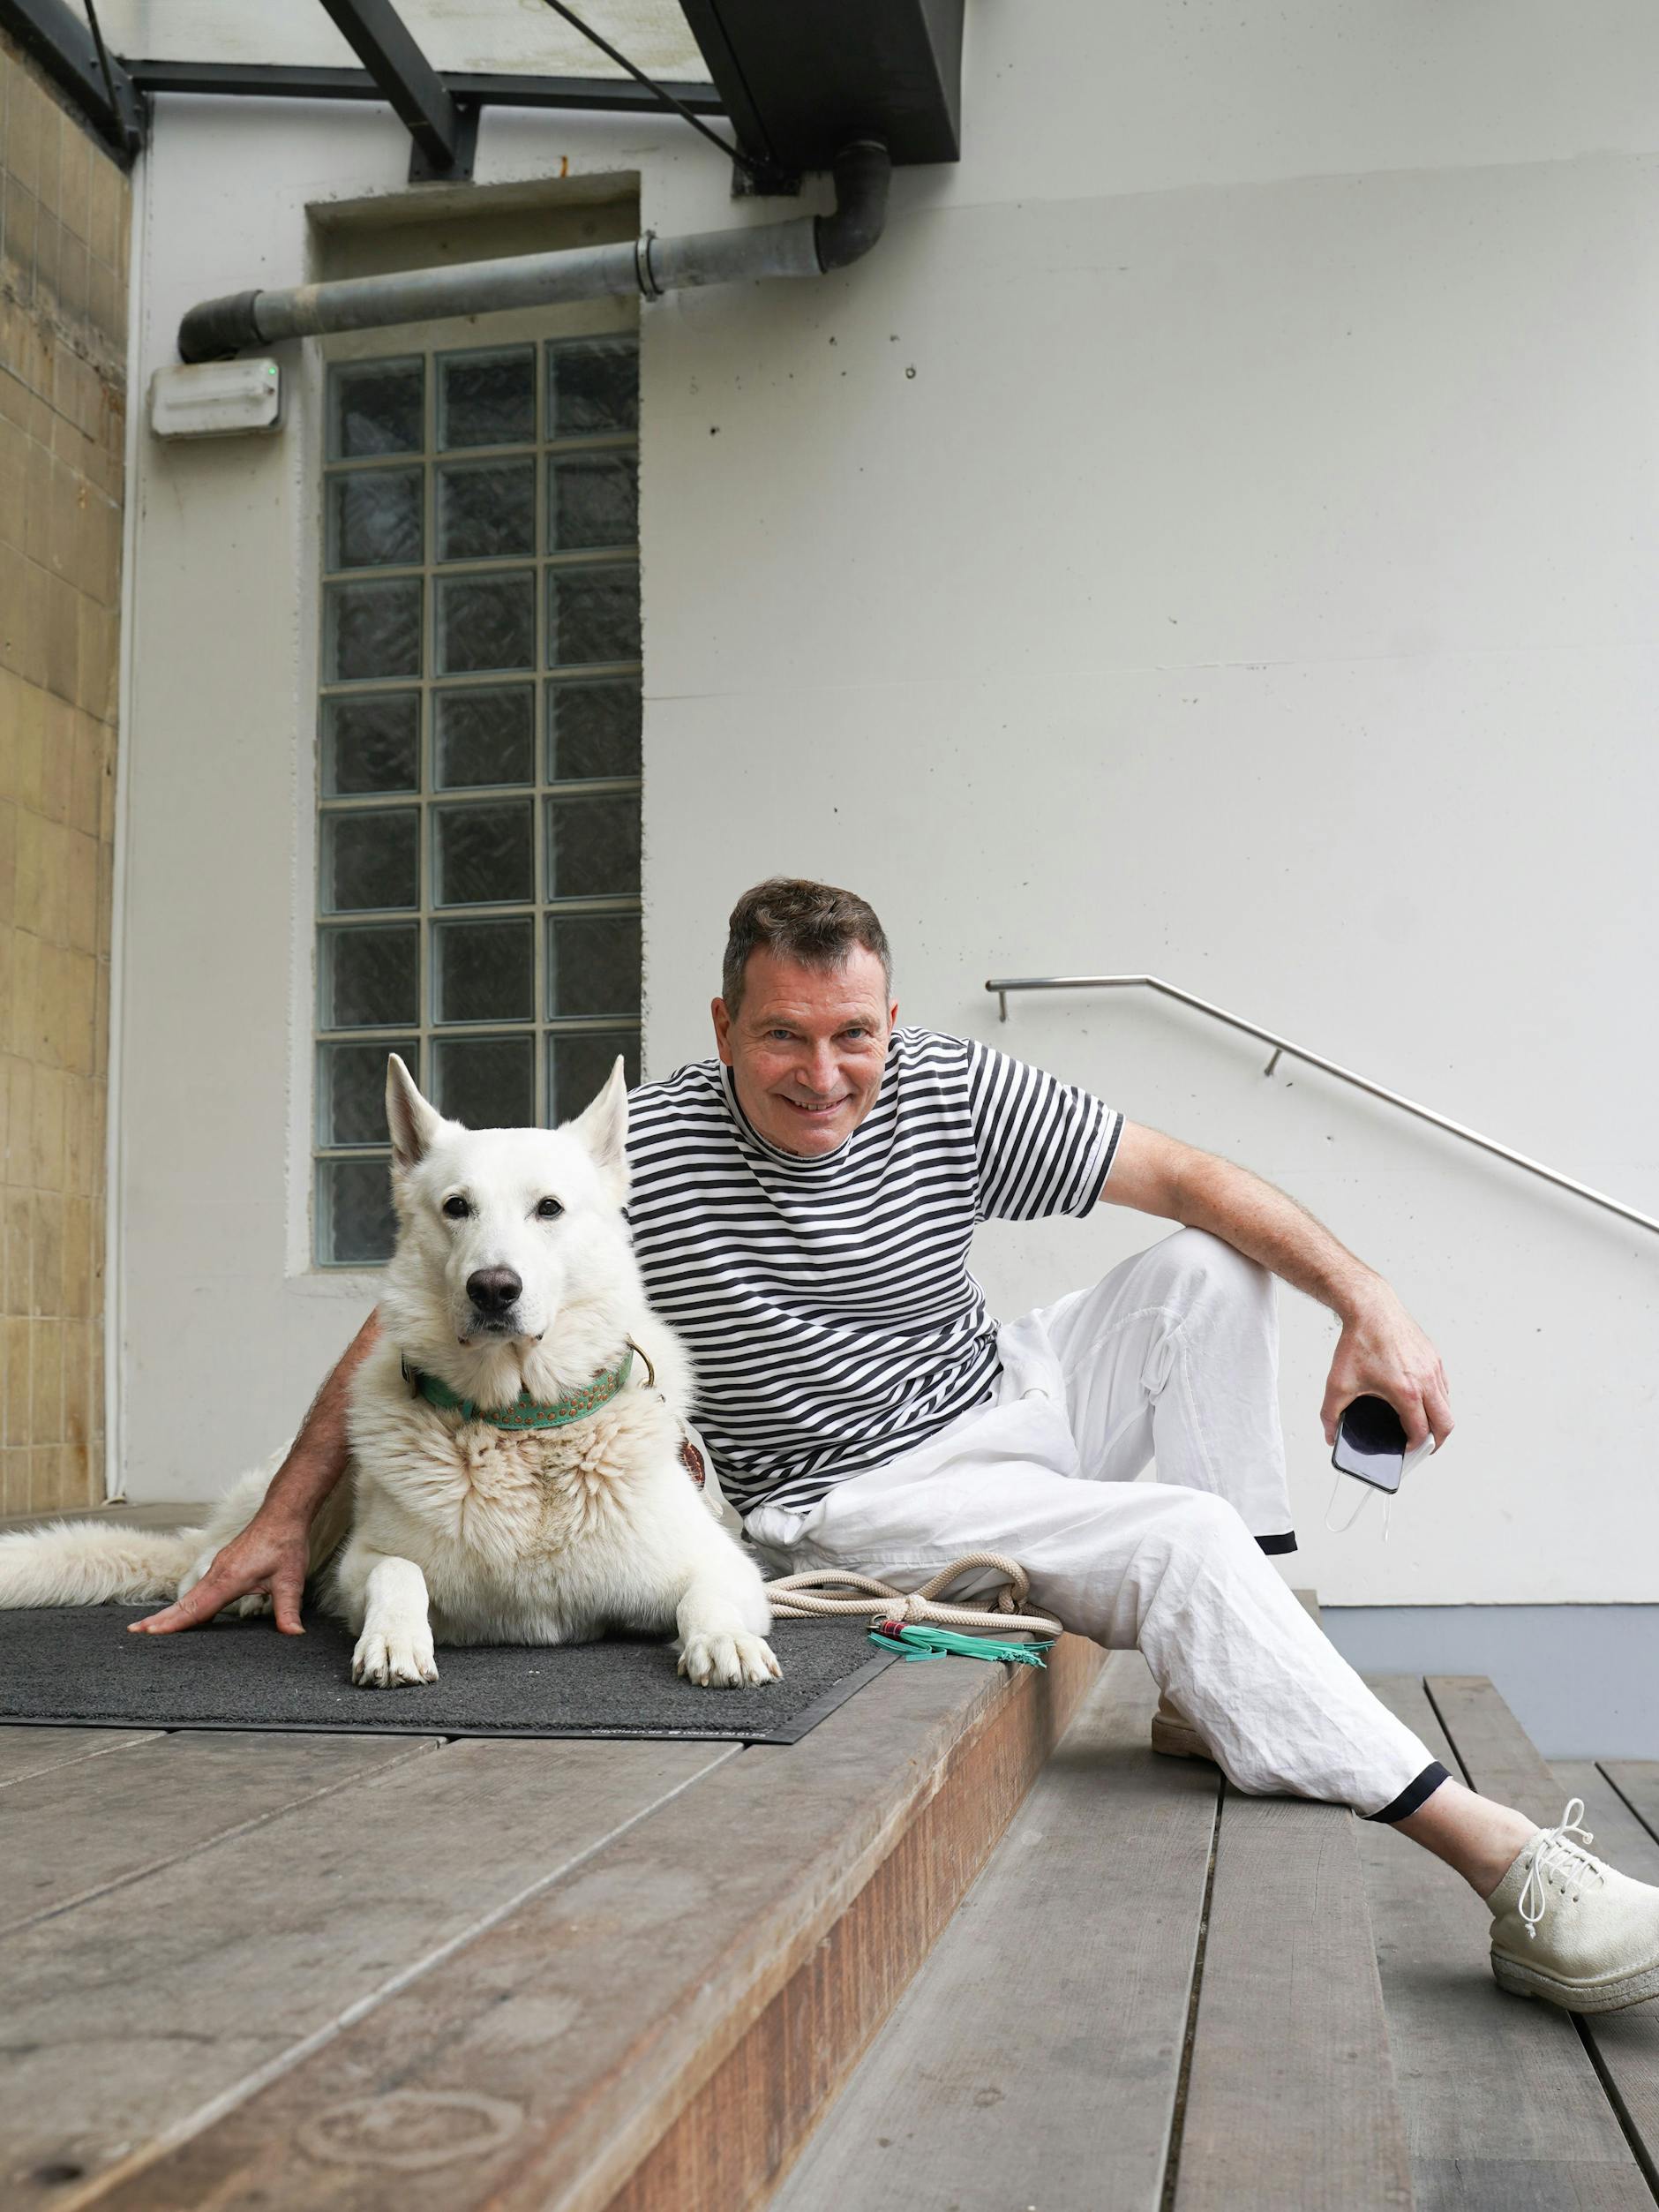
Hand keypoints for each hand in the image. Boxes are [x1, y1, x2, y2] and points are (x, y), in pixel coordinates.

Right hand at [128, 1513, 308, 1635]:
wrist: (283, 1514)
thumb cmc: (285, 1543)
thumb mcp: (291, 1579)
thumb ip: (288, 1608)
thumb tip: (294, 1633)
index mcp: (229, 1579)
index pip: (196, 1607)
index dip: (174, 1623)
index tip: (149, 1633)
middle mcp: (217, 1573)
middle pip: (184, 1602)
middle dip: (159, 1618)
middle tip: (134, 1633)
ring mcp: (218, 1568)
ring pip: (189, 1595)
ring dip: (170, 1611)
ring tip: (150, 1627)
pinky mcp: (223, 1566)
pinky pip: (198, 1588)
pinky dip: (184, 1602)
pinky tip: (183, 1611)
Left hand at [1322, 1288, 1452, 1453]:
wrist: (1370, 1307)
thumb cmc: (1358, 1341)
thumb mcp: (1337, 1383)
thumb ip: (1330, 1414)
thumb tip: (1330, 1435)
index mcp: (1406, 1391)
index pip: (1420, 1432)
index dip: (1413, 1448)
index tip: (1404, 1451)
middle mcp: (1426, 1380)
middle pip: (1445, 1424)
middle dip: (1434, 1442)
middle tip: (1422, 1448)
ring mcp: (1433, 1368)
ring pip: (1447, 1405)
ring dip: (1438, 1420)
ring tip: (1422, 1427)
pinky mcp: (1433, 1357)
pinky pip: (1444, 1387)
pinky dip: (1438, 1400)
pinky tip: (1422, 1401)